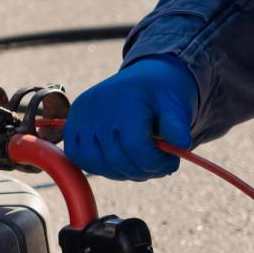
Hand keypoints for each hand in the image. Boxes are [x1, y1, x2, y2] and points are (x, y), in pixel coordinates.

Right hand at [65, 55, 197, 180]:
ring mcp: (80, 116)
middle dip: (142, 170)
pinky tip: (120, 160)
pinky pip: (79, 157)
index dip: (155, 162)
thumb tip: (182, 144)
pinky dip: (99, 166)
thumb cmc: (161, 95)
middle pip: (115, 159)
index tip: (171, 162)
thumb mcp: (177, 104)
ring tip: (140, 163)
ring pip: (96, 163)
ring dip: (121, 172)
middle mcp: (97, 107)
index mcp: (125, 99)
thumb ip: (178, 125)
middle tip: (158, 166)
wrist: (143, 80)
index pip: (135, 145)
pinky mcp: (71, 125)